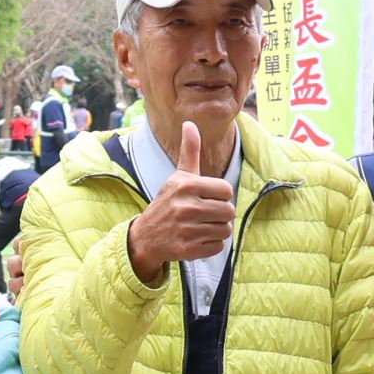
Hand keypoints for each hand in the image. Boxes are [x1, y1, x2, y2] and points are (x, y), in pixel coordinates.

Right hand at [125, 120, 237, 284]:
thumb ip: (189, 151)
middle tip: (206, 215)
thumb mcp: (178, 177)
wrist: (145, 236)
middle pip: (228, 211)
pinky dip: (212, 245)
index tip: (208, 198)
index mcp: (187, 185)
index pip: (226, 190)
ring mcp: (186, 229)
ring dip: (217, 230)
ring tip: (202, 227)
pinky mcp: (187, 250)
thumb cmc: (167, 203)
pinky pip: (218, 247)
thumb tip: (190, 123)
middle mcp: (186, 207)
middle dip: (221, 214)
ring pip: (225, 230)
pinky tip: (198, 239)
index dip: (221, 195)